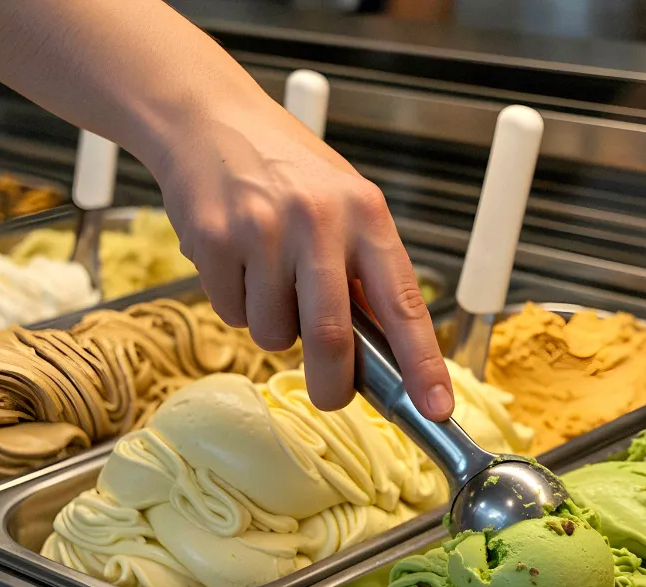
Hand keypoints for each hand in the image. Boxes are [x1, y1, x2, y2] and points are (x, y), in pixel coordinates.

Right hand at [149, 93, 453, 419]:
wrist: (209, 119)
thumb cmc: (288, 170)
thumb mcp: (346, 204)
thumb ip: (367, 271)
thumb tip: (388, 354)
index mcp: (367, 214)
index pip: (403, 303)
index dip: (422, 363)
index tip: (436, 407)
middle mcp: (318, 221)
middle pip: (330, 337)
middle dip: (332, 383)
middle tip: (330, 395)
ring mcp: (262, 231)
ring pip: (273, 332)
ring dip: (274, 328)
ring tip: (269, 278)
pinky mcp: (213, 241)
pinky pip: (232, 313)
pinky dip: (238, 305)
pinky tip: (237, 262)